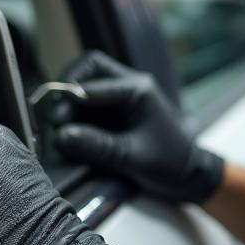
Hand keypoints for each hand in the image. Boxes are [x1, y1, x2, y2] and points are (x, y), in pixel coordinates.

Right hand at [48, 51, 224, 204]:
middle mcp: (129, 85)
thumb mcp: (130, 156)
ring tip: (60, 127)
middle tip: (56, 117)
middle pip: (88, 68)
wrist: (189, 175)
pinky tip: (70, 133)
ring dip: (69, 102)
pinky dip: (76, 115)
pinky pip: (89, 104)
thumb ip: (95, 145)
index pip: (93, 81)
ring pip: (85, 84)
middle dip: (67, 87)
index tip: (57, 120)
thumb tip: (60, 137)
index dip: (70, 98)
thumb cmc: (168, 163)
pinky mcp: (116, 112)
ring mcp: (122, 97)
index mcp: (137, 89)